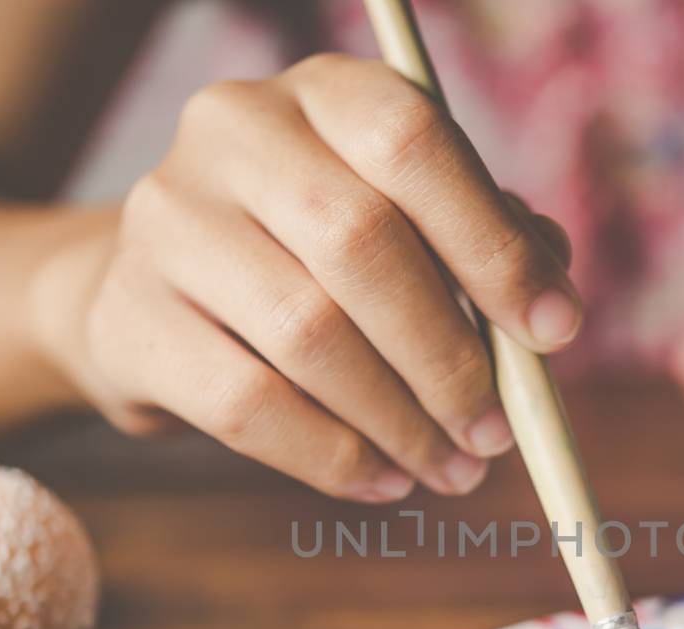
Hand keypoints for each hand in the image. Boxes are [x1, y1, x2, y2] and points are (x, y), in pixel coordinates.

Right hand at [40, 54, 577, 501]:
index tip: (555, 333)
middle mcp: (232, 131)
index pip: (412, 142)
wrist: (148, 295)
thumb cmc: (311, 258)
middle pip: (361, 245)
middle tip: (496, 434)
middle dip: (447, 357)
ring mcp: (166, 222)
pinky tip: (382, 481)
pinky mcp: (129, 318)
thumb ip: (484, 244)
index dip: (492, 244)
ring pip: (308, 334)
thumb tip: (550, 309)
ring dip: (399, 422)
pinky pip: (249, 406)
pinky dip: (332, 458)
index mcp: (320, 91)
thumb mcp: (402, 223)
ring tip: (450, 469)